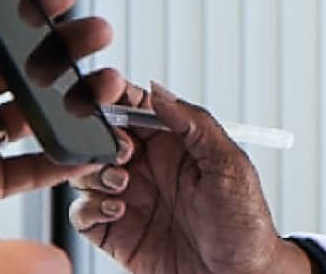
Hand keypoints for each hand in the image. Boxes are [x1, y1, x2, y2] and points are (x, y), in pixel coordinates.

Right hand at [69, 84, 304, 273]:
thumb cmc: (244, 226)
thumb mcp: (230, 166)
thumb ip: (195, 124)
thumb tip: (158, 92)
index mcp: (172, 142)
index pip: (131, 105)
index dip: (111, 93)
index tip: (102, 93)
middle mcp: (145, 167)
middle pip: (98, 135)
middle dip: (99, 136)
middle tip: (121, 152)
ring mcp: (127, 198)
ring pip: (83, 171)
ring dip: (93, 171)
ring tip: (122, 183)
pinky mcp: (114, 232)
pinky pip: (81, 212)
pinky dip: (89, 207)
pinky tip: (117, 211)